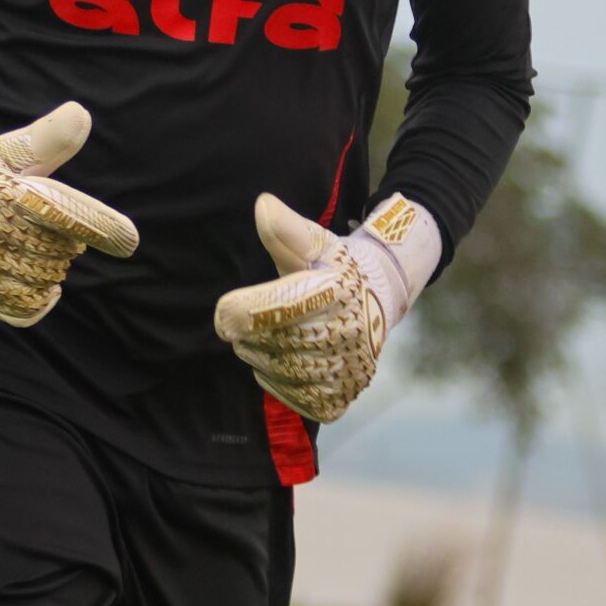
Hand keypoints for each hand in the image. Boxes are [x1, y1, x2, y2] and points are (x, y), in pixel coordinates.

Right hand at [0, 103, 137, 327]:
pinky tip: (45, 287)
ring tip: (40, 248)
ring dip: (52, 268)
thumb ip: (46, 140)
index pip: (67, 216)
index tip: (128, 240)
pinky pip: (20, 308)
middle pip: (61, 250)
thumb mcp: (6, 151)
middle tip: (57, 228)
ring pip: (44, 279)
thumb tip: (83, 115)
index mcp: (10, 193)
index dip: (102, 229)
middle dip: (67, 240)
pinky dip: (38, 301)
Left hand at [213, 193, 434, 422]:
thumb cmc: (337, 269)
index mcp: (337, 290)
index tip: (226, 310)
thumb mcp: (316, 243)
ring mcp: (347, 371)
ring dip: (261, 356)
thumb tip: (262, 206)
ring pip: (277, 371)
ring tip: (272, 337)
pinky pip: (291, 397)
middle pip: (269, 343)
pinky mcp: (341, 399)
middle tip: (254, 320)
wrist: (379, 301)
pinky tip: (287, 362)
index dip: (237, 311)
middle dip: (251, 332)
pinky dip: (278, 381)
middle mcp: (349, 333)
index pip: (271, 310)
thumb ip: (286, 230)